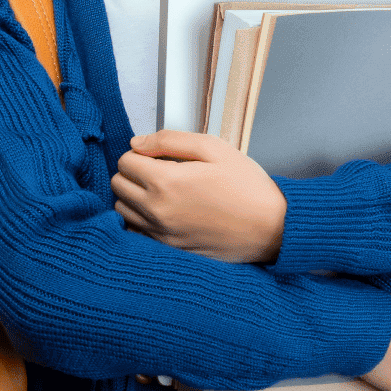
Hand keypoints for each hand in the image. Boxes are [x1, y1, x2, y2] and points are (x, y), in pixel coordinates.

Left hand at [111, 130, 286, 263]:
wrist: (272, 228)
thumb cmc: (247, 186)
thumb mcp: (213, 148)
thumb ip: (169, 140)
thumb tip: (137, 143)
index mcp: (167, 182)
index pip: (125, 161)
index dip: (138, 153)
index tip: (155, 155)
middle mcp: (158, 211)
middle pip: (118, 185)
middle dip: (132, 172)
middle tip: (156, 169)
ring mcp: (162, 234)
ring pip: (121, 210)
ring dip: (132, 196)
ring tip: (158, 190)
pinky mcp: (169, 249)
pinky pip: (135, 233)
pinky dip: (139, 220)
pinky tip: (160, 212)